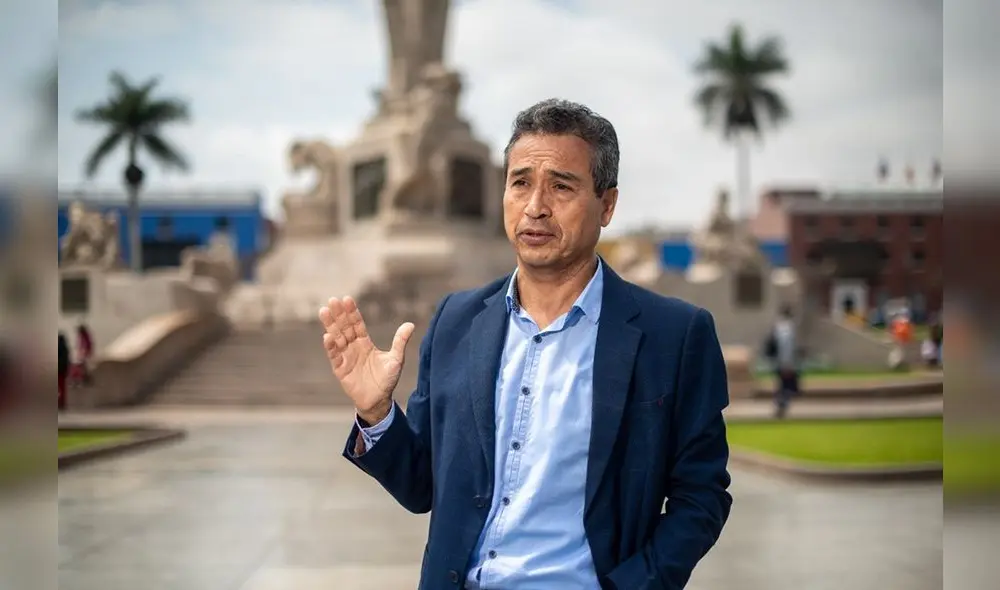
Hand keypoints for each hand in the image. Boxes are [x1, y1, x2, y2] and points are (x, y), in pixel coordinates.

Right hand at [319, 296, 414, 422]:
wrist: (379, 401)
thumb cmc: (387, 379)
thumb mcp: (396, 359)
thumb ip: (400, 341)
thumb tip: (411, 324)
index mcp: (365, 343)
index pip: (357, 324)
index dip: (352, 312)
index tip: (347, 299)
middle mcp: (353, 347)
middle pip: (344, 327)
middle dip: (338, 314)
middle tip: (332, 300)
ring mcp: (346, 357)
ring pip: (336, 338)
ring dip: (330, 325)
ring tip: (324, 311)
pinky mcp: (340, 369)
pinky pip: (334, 356)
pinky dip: (331, 347)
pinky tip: (327, 336)